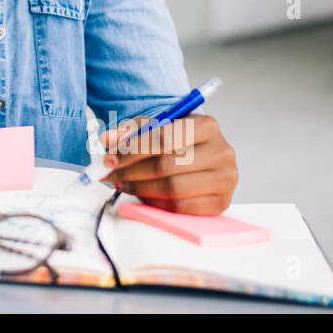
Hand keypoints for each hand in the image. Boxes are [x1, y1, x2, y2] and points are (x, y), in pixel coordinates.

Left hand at [97, 114, 236, 214]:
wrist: (200, 154)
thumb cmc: (177, 139)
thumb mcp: (154, 126)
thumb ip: (129, 131)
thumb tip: (107, 139)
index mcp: (207, 126)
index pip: (164, 139)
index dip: (132, 151)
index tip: (110, 159)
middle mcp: (222, 151)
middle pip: (167, 165)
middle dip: (132, 171)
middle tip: (111, 175)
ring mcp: (225, 179)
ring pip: (173, 188)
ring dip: (140, 188)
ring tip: (123, 184)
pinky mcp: (221, 202)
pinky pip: (181, 207)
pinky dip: (156, 202)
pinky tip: (142, 194)